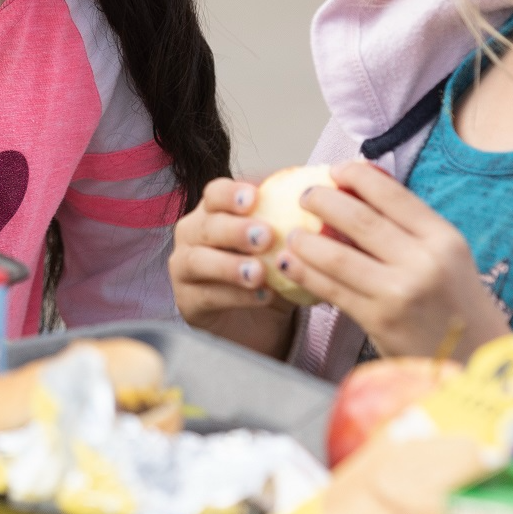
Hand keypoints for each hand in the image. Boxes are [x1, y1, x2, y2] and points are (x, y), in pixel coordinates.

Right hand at [170, 177, 294, 354]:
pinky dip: (235, 296)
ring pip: (198, 261)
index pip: (215, 193)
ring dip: (230, 265)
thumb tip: (328, 199)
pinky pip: (207, 296)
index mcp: (214, 212)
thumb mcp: (285, 245)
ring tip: (260, 273)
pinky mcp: (186, 302)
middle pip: (205, 225)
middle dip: (234, 229)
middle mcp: (192, 235)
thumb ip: (296, 222)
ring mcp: (184, 269)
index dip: (231, 194)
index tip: (255, 197)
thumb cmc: (271, 272)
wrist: (258, 320)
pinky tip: (262, 297)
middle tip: (265, 236)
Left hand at [275, 160, 509, 358]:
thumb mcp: (448, 258)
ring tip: (292, 233)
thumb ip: (410, 231)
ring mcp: (400, 292)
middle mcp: (423, 261)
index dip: (358, 176)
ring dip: (306, 240)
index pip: (392, 194)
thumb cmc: (456, 305)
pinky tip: (290, 264)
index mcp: (443, 238)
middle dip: (323, 201)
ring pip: (338, 255)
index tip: (336, 170)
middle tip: (306, 195)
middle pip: (360, 219)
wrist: (474, 362)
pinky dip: (305, 273)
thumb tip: (358, 197)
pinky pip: (332, 290)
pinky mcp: (379, 320)